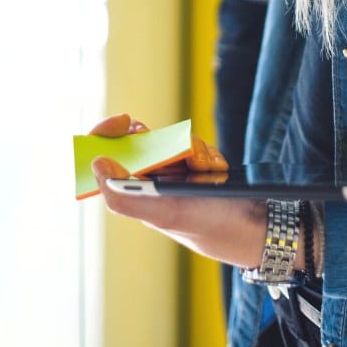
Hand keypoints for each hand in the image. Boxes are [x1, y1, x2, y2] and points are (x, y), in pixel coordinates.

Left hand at [88, 113, 266, 268]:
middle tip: (180, 152)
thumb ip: (124, 196)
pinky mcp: (195, 165)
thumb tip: (97, 164)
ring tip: (204, 171)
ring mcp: (173, 171)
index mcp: (132, 189)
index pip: (105, 153)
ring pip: (172, 139)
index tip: (124, 120)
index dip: (107, 133)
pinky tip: (216, 171)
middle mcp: (148, 180)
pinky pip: (196, 143)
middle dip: (164, 139)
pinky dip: (208, 153)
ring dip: (193, 149)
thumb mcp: (162, 213)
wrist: (248, 225)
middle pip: (142, 139)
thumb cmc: (203, 224)